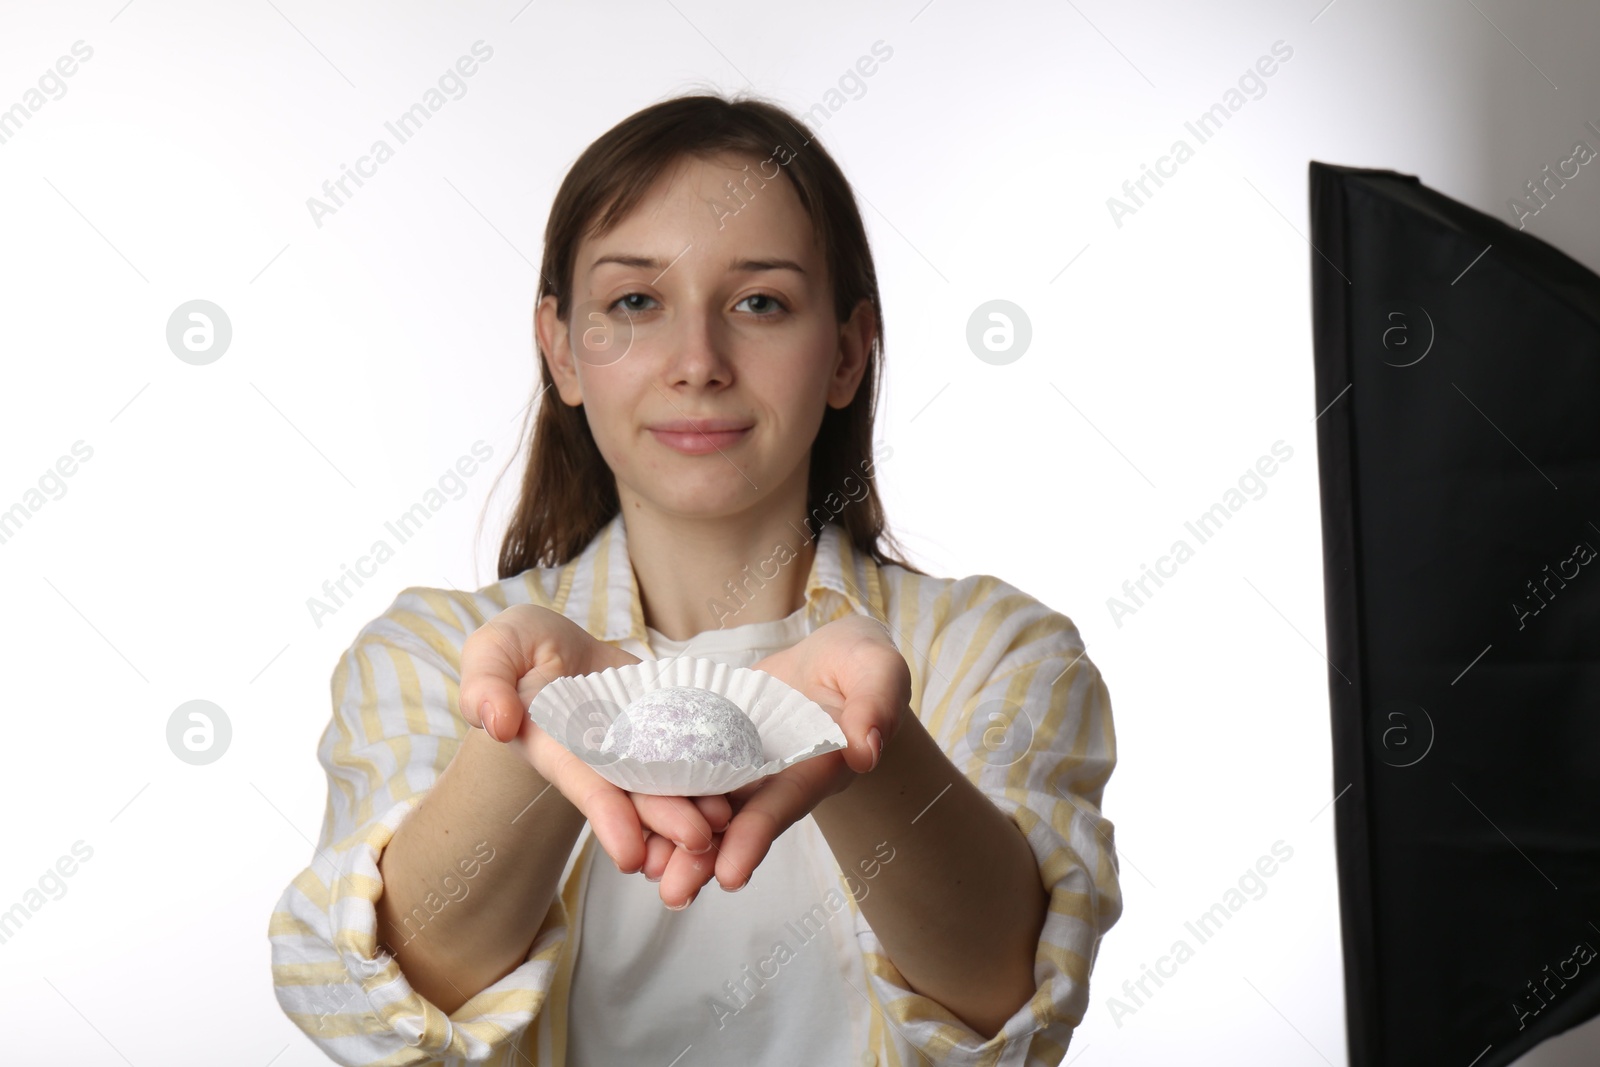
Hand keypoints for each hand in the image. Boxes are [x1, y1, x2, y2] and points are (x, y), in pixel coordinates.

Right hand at [457, 604, 731, 903]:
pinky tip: (742, 786)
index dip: (605, 816)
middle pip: (632, 793)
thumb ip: (485, 682)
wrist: (561, 644)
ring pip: (666, 781)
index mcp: (552, 745)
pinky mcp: (663, 729)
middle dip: (664, 819)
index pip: (580, 782)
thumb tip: (497, 722)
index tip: (629, 854)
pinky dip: (712, 770)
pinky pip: (690, 750)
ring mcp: (633, 747)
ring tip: (728, 823)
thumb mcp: (493, 648)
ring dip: (695, 806)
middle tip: (699, 841)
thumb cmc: (520, 647)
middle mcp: (596, 757)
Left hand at [640, 614, 910, 902]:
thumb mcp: (878, 670)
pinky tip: (624, 816)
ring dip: (676, 842)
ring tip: (642, 870)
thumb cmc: (861, 663)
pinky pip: (685, 772)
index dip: (757, 838)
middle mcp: (775, 778)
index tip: (732, 875)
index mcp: (817, 766)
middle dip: (705, 860)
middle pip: (737, 823)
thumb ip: (875, 704)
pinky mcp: (715, 746)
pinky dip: (658, 794)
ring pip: (705, 808)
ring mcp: (743, 766)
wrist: (830, 659)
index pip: (784, 805)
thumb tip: (866, 750)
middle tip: (672, 893)